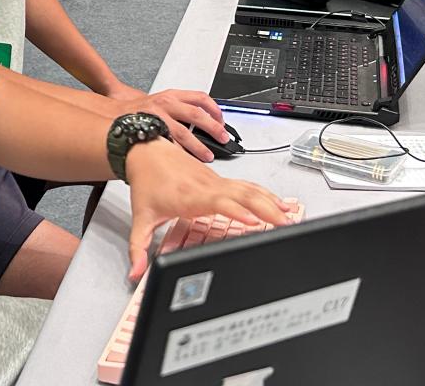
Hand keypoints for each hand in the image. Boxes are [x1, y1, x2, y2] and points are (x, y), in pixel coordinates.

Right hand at [108, 84, 228, 162]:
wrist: (112, 115)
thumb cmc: (135, 112)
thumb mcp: (159, 102)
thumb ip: (177, 109)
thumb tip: (201, 121)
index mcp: (171, 95)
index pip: (200, 97)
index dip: (215, 109)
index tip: (222, 120)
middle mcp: (166, 104)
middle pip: (198, 115)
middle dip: (213, 128)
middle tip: (223, 139)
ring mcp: (157, 117)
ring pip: (185, 132)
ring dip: (198, 146)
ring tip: (208, 155)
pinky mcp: (149, 131)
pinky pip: (169, 144)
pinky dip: (180, 153)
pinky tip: (186, 161)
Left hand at [123, 138, 290, 281]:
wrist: (145, 151)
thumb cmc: (146, 182)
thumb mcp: (140, 218)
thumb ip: (138, 248)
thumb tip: (135, 273)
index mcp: (190, 197)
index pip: (219, 203)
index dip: (237, 212)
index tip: (253, 222)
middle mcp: (207, 187)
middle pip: (243, 195)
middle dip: (265, 209)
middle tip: (285, 223)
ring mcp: (215, 181)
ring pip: (248, 189)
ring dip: (270, 201)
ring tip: (289, 215)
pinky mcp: (219, 179)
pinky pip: (246, 185)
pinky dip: (264, 194)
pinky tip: (277, 202)